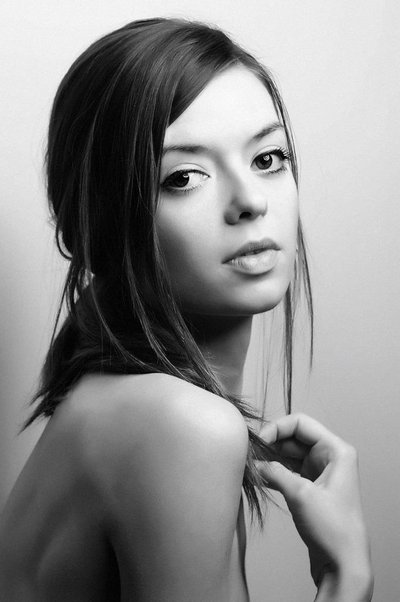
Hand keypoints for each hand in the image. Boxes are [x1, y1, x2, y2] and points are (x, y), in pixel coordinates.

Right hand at [257, 414, 372, 600]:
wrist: (342, 564)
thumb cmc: (333, 529)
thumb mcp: (300, 494)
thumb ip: (274, 472)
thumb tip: (252, 462)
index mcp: (336, 450)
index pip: (301, 423)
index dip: (277, 428)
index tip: (258, 442)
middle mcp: (330, 457)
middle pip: (293, 437)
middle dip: (270, 444)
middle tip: (248, 454)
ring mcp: (320, 472)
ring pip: (288, 454)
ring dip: (269, 459)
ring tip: (250, 465)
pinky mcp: (311, 487)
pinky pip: (287, 470)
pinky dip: (273, 472)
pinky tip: (257, 476)